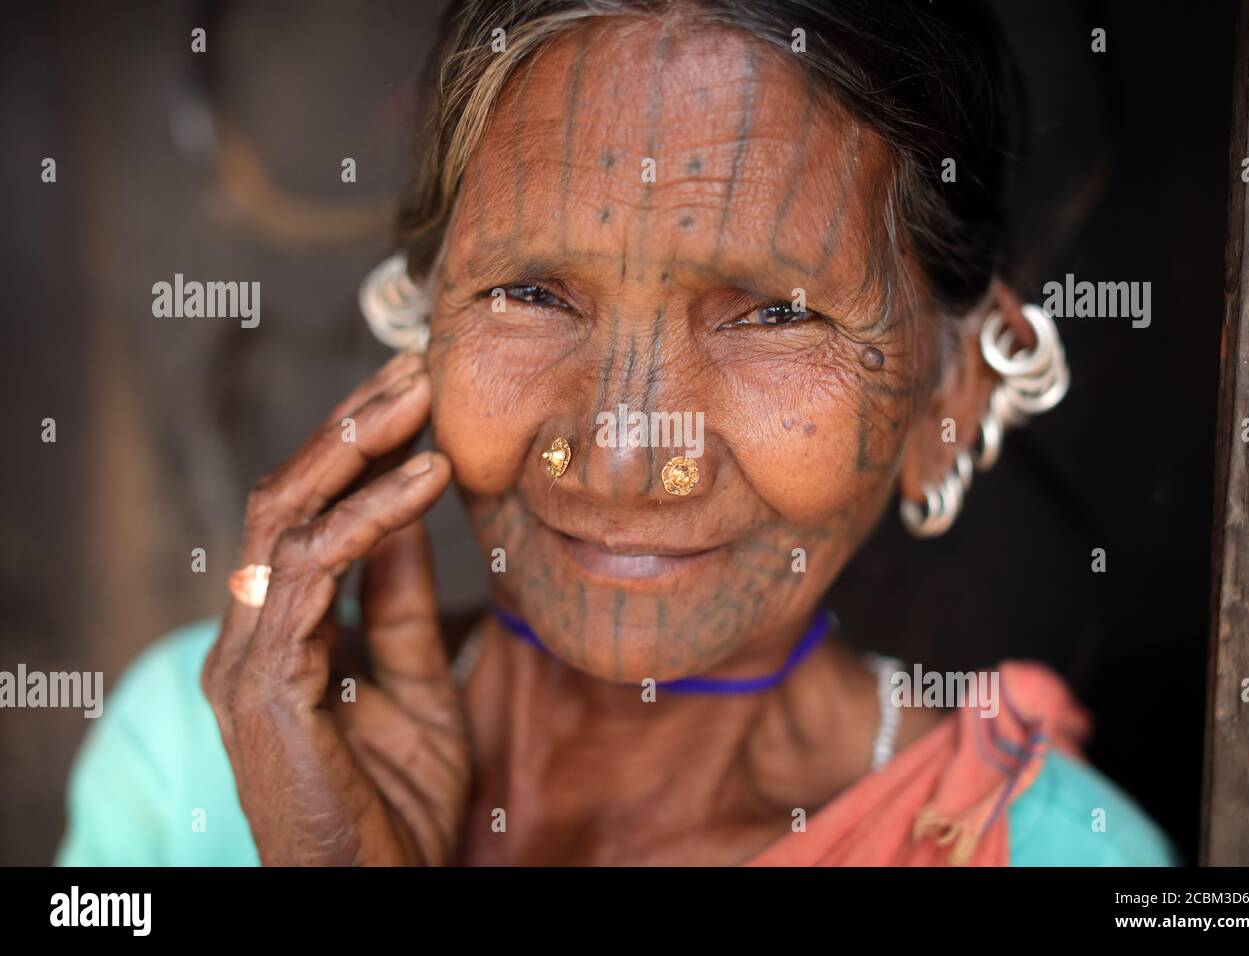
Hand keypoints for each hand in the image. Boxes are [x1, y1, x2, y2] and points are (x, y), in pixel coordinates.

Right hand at [202, 352, 470, 864]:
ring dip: (358, 448)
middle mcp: (253, 628)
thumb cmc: (395, 793)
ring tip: (422, 398)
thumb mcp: (413, 672)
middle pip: (290, 493)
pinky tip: (425, 479)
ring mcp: (248, 654)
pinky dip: (371, 518)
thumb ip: (401, 594)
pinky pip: (311, 574)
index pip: (309, 508)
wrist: (375, 883)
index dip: (358, 443)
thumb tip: (414, 508)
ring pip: (287, 515)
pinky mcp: (262, 683)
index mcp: (283, 624)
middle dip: (354, 422)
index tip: (416, 389)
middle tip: (417, 364)